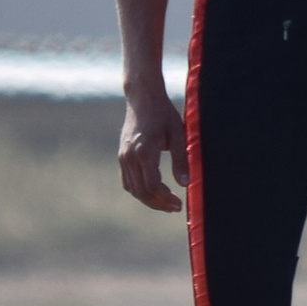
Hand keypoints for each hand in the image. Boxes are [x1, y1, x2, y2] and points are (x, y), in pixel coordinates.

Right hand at [119, 83, 187, 213]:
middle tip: (176, 207)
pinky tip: (153, 193)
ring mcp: (123, 157)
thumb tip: (185, 184)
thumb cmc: (163, 113)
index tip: (179, 204)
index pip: (152, 186)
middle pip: (142, 191)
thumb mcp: (178, 134)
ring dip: (149, 200)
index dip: (165, 199)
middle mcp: (130, 156)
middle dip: (159, 203)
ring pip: (133, 189)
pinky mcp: (122, 156)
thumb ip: (181, 160)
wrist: (142, 98)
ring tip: (166, 203)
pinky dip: (140, 191)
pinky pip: (128, 182)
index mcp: (144, 151)